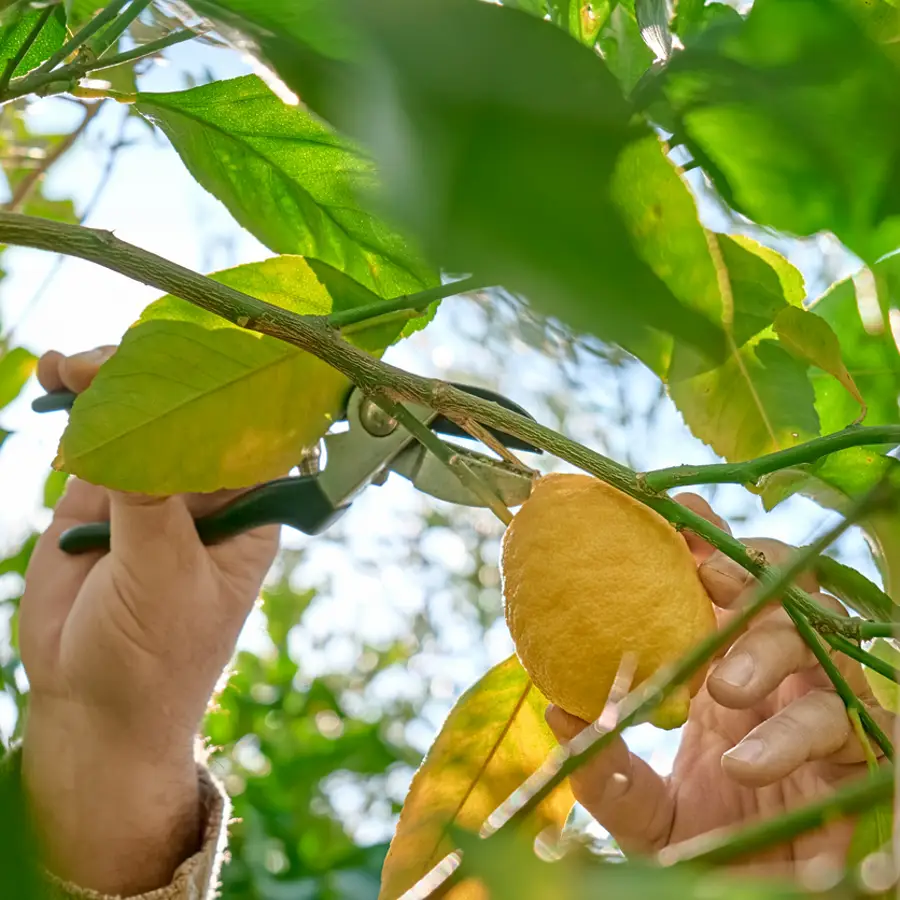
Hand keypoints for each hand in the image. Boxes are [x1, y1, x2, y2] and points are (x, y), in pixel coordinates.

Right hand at [20, 348, 278, 894]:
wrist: (91, 707)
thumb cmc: (154, 659)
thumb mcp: (163, 580)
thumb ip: (149, 505)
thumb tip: (131, 423)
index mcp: (248, 509)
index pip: (254, 426)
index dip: (231, 379)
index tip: (198, 337)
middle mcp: (206, 489)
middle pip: (192, 406)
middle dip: (156, 372)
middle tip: (109, 359)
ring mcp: (151, 485)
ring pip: (140, 411)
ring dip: (109, 378)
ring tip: (70, 368)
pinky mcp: (100, 493)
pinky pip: (94, 434)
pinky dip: (75, 403)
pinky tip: (55, 378)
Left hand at [546, 494, 890, 877]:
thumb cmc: (704, 847)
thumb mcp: (643, 810)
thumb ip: (607, 767)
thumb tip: (555, 713)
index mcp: (733, 669)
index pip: (732, 586)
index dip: (709, 542)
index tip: (672, 512)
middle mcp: (786, 682)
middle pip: (790, 599)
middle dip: (751, 574)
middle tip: (703, 577)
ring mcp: (828, 719)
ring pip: (826, 658)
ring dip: (775, 657)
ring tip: (724, 688)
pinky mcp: (866, 769)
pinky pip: (867, 739)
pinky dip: (809, 741)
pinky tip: (751, 763)